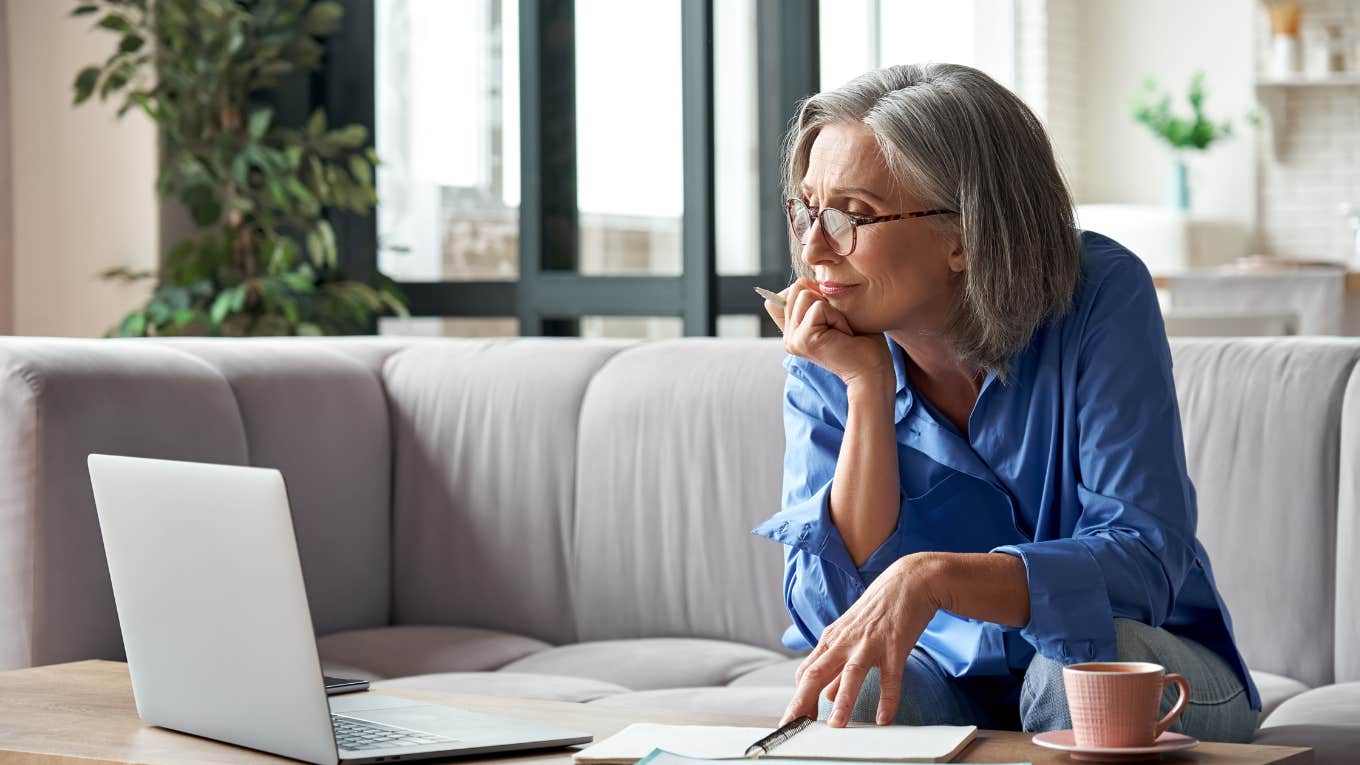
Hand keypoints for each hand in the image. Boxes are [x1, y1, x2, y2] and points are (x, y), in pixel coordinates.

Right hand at [762, 278, 891, 388]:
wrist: (872, 371)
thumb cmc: (861, 342)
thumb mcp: (834, 314)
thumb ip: (814, 300)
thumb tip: (802, 282)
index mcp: (792, 332)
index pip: (782, 296)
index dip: (808, 294)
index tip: (829, 318)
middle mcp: (788, 337)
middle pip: (796, 289)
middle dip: (824, 300)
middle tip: (838, 325)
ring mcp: (793, 339)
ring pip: (805, 294)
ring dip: (832, 309)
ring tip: (840, 330)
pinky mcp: (804, 339)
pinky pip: (819, 307)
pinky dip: (837, 317)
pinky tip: (843, 335)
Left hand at [780, 554, 944, 726]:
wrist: (908, 581)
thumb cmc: (878, 610)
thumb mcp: (851, 635)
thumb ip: (837, 666)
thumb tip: (826, 695)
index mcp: (831, 639)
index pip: (806, 672)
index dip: (798, 697)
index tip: (793, 719)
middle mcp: (845, 642)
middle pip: (816, 673)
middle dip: (802, 702)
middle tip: (793, 725)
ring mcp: (869, 643)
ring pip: (850, 674)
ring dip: (842, 701)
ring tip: (836, 725)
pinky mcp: (894, 646)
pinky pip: (890, 677)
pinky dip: (887, 699)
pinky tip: (884, 718)